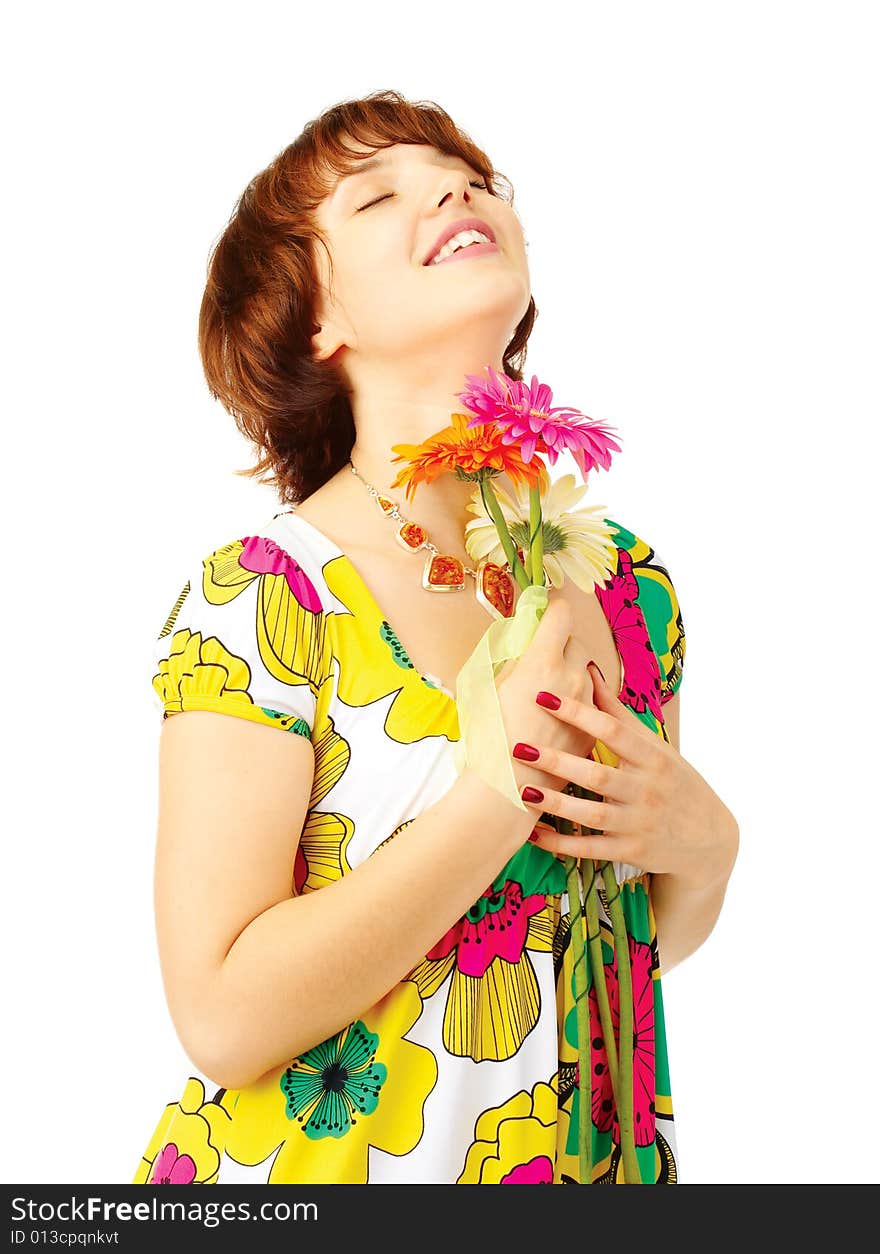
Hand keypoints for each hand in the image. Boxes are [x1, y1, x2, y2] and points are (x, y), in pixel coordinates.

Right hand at [495, 593, 597, 795]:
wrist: (506, 791)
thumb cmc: (486, 739)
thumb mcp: (488, 688)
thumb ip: (513, 661)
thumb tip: (525, 646)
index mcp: (543, 661)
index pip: (561, 614)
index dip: (552, 610)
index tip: (545, 613)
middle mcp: (571, 679)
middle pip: (575, 644)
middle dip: (559, 646)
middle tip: (538, 658)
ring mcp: (586, 708)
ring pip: (584, 677)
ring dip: (568, 678)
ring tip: (543, 698)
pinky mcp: (590, 734)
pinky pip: (587, 708)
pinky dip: (574, 708)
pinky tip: (551, 724)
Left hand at [520, 662, 738, 890]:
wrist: (709, 840)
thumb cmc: (675, 782)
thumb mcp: (655, 747)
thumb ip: (618, 713)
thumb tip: (588, 670)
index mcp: (653, 758)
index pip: (612, 731)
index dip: (578, 714)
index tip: (543, 697)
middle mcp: (646, 791)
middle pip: (597, 775)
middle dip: (557, 762)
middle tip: (519, 747)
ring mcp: (638, 824)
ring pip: (591, 815)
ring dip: (555, 804)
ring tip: (522, 790)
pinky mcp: (630, 852)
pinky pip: (590, 849)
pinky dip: (560, 843)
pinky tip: (533, 833)